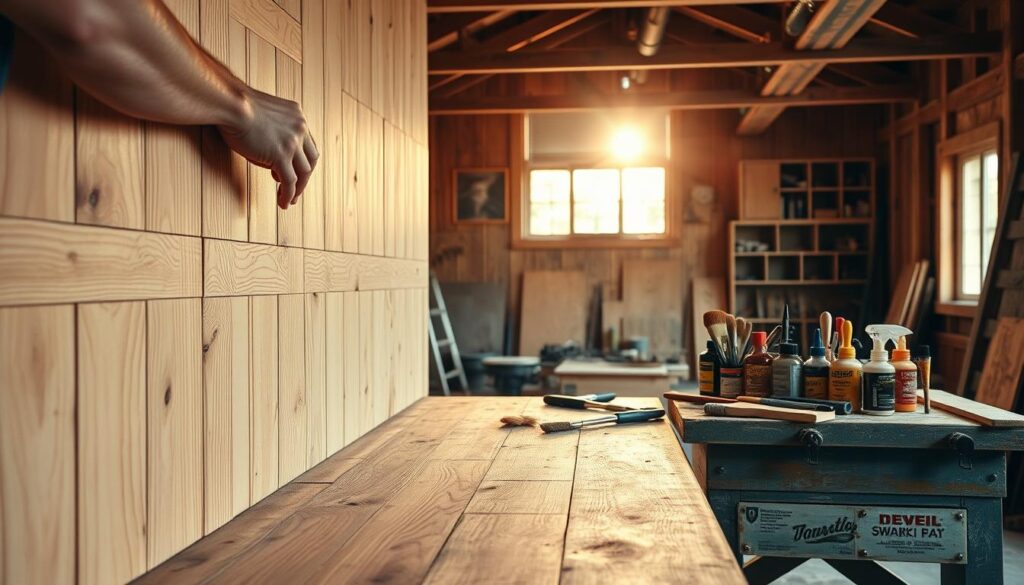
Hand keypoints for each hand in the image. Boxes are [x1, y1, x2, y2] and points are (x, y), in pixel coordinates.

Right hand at [217, 87, 318, 209]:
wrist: (229, 103)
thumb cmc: (234, 106)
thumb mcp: (261, 116)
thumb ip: (272, 133)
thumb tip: (271, 159)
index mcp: (297, 115)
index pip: (307, 143)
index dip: (301, 159)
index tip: (294, 171)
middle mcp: (300, 127)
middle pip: (310, 159)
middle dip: (305, 177)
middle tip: (296, 189)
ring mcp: (293, 142)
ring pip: (303, 173)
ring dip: (297, 189)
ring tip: (289, 200)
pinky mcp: (281, 155)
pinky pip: (290, 181)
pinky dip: (288, 194)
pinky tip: (283, 202)